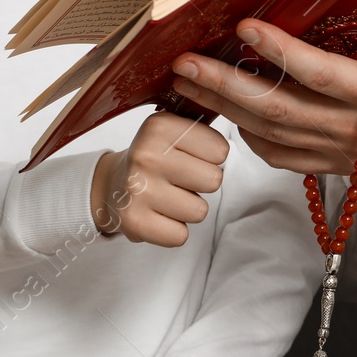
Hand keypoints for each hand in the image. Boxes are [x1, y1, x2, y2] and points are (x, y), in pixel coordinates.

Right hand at [89, 111, 227, 245]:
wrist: (111, 184)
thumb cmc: (155, 157)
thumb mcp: (175, 129)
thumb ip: (205, 127)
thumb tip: (245, 120)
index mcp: (160, 126)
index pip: (221, 150)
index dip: (212, 158)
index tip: (191, 156)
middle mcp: (146, 155)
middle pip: (214, 180)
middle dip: (202, 184)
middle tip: (180, 180)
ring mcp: (138, 189)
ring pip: (199, 211)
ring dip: (189, 208)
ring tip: (168, 196)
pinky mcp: (133, 221)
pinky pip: (180, 236)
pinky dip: (174, 231)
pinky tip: (159, 215)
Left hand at [169, 0, 356, 205]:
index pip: (324, 77)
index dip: (282, 54)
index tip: (246, 28)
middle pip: (280, 110)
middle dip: (227, 86)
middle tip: (183, 62)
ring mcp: (345, 151)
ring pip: (273, 135)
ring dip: (227, 109)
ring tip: (188, 82)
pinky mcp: (340, 164)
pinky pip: (285, 158)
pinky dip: (251, 139)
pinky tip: (231, 114)